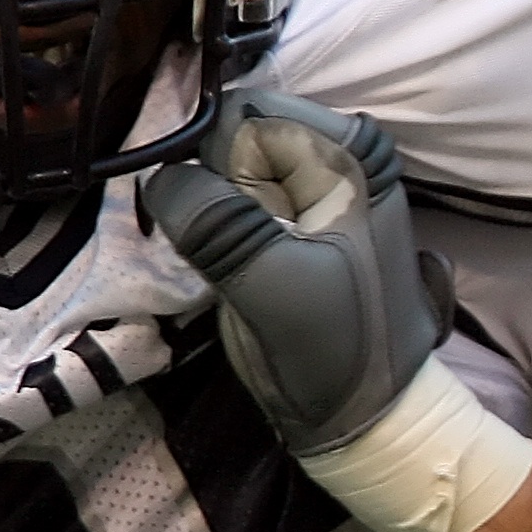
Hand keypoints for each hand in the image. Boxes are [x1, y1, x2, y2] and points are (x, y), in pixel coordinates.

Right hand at [139, 91, 451, 455]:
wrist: (370, 417)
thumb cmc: (333, 351)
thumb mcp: (272, 286)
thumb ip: (218, 222)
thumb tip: (161, 175)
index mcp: (348, 154)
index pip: (241, 114)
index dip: (199, 155)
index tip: (183, 210)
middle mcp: (335, 154)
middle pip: (229, 133)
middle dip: (198, 180)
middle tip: (193, 241)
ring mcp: (313, 188)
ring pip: (224, 166)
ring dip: (199, 205)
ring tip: (201, 255)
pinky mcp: (291, 223)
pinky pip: (231, 197)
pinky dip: (208, 222)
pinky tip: (205, 258)